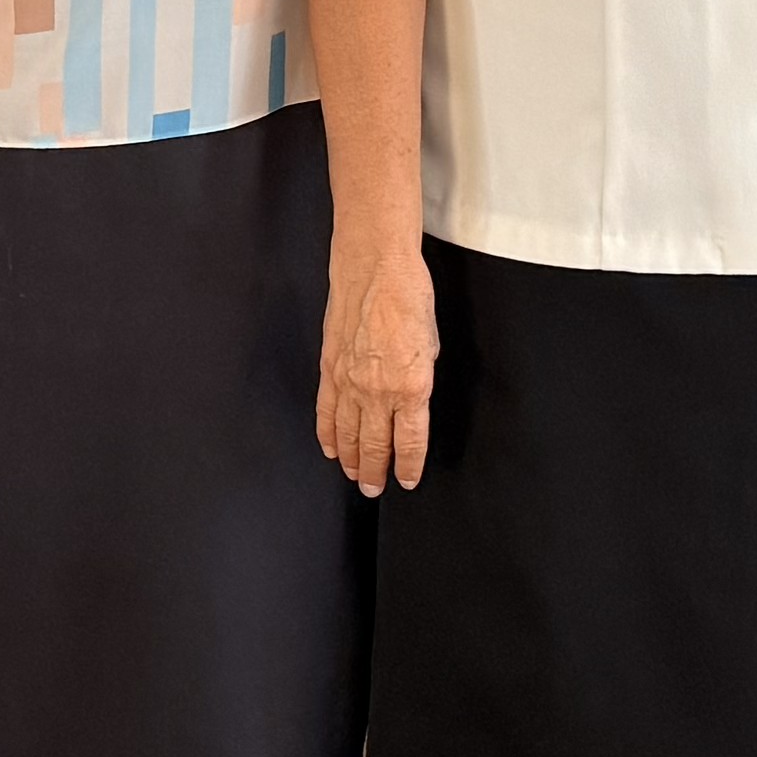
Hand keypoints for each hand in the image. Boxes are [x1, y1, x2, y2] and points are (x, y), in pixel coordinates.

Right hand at [315, 242, 437, 496]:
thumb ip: (420, 380)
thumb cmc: (409, 297)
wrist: (375, 267)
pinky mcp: (329, 369)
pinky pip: (326, 411)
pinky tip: (330, 447)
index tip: (406, 480)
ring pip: (347, 434)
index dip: (407, 468)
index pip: (408, 443)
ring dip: (351, 459)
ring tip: (354, 475)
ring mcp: (348, 382)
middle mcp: (377, 392)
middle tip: (375, 489)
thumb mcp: (431, 345)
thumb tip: (412, 399)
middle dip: (375, 472)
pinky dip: (327, 433)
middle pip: (374, 446)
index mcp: (411, 388)